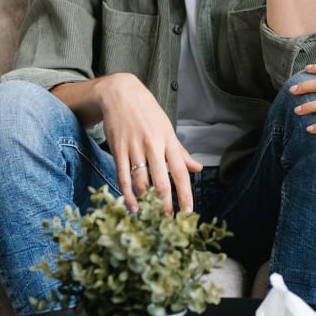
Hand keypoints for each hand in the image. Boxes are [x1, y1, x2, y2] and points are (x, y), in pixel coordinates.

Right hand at [95, 74, 201, 213]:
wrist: (120, 93)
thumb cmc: (147, 112)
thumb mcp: (168, 128)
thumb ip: (181, 152)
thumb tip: (197, 168)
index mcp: (169, 141)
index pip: (180, 172)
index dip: (185, 194)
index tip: (188, 212)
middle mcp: (153, 145)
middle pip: (162, 181)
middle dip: (166, 204)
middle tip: (169, 221)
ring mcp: (134, 148)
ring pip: (142, 181)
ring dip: (147, 201)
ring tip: (151, 216)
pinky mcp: (118, 149)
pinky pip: (123, 176)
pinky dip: (128, 194)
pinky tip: (133, 206)